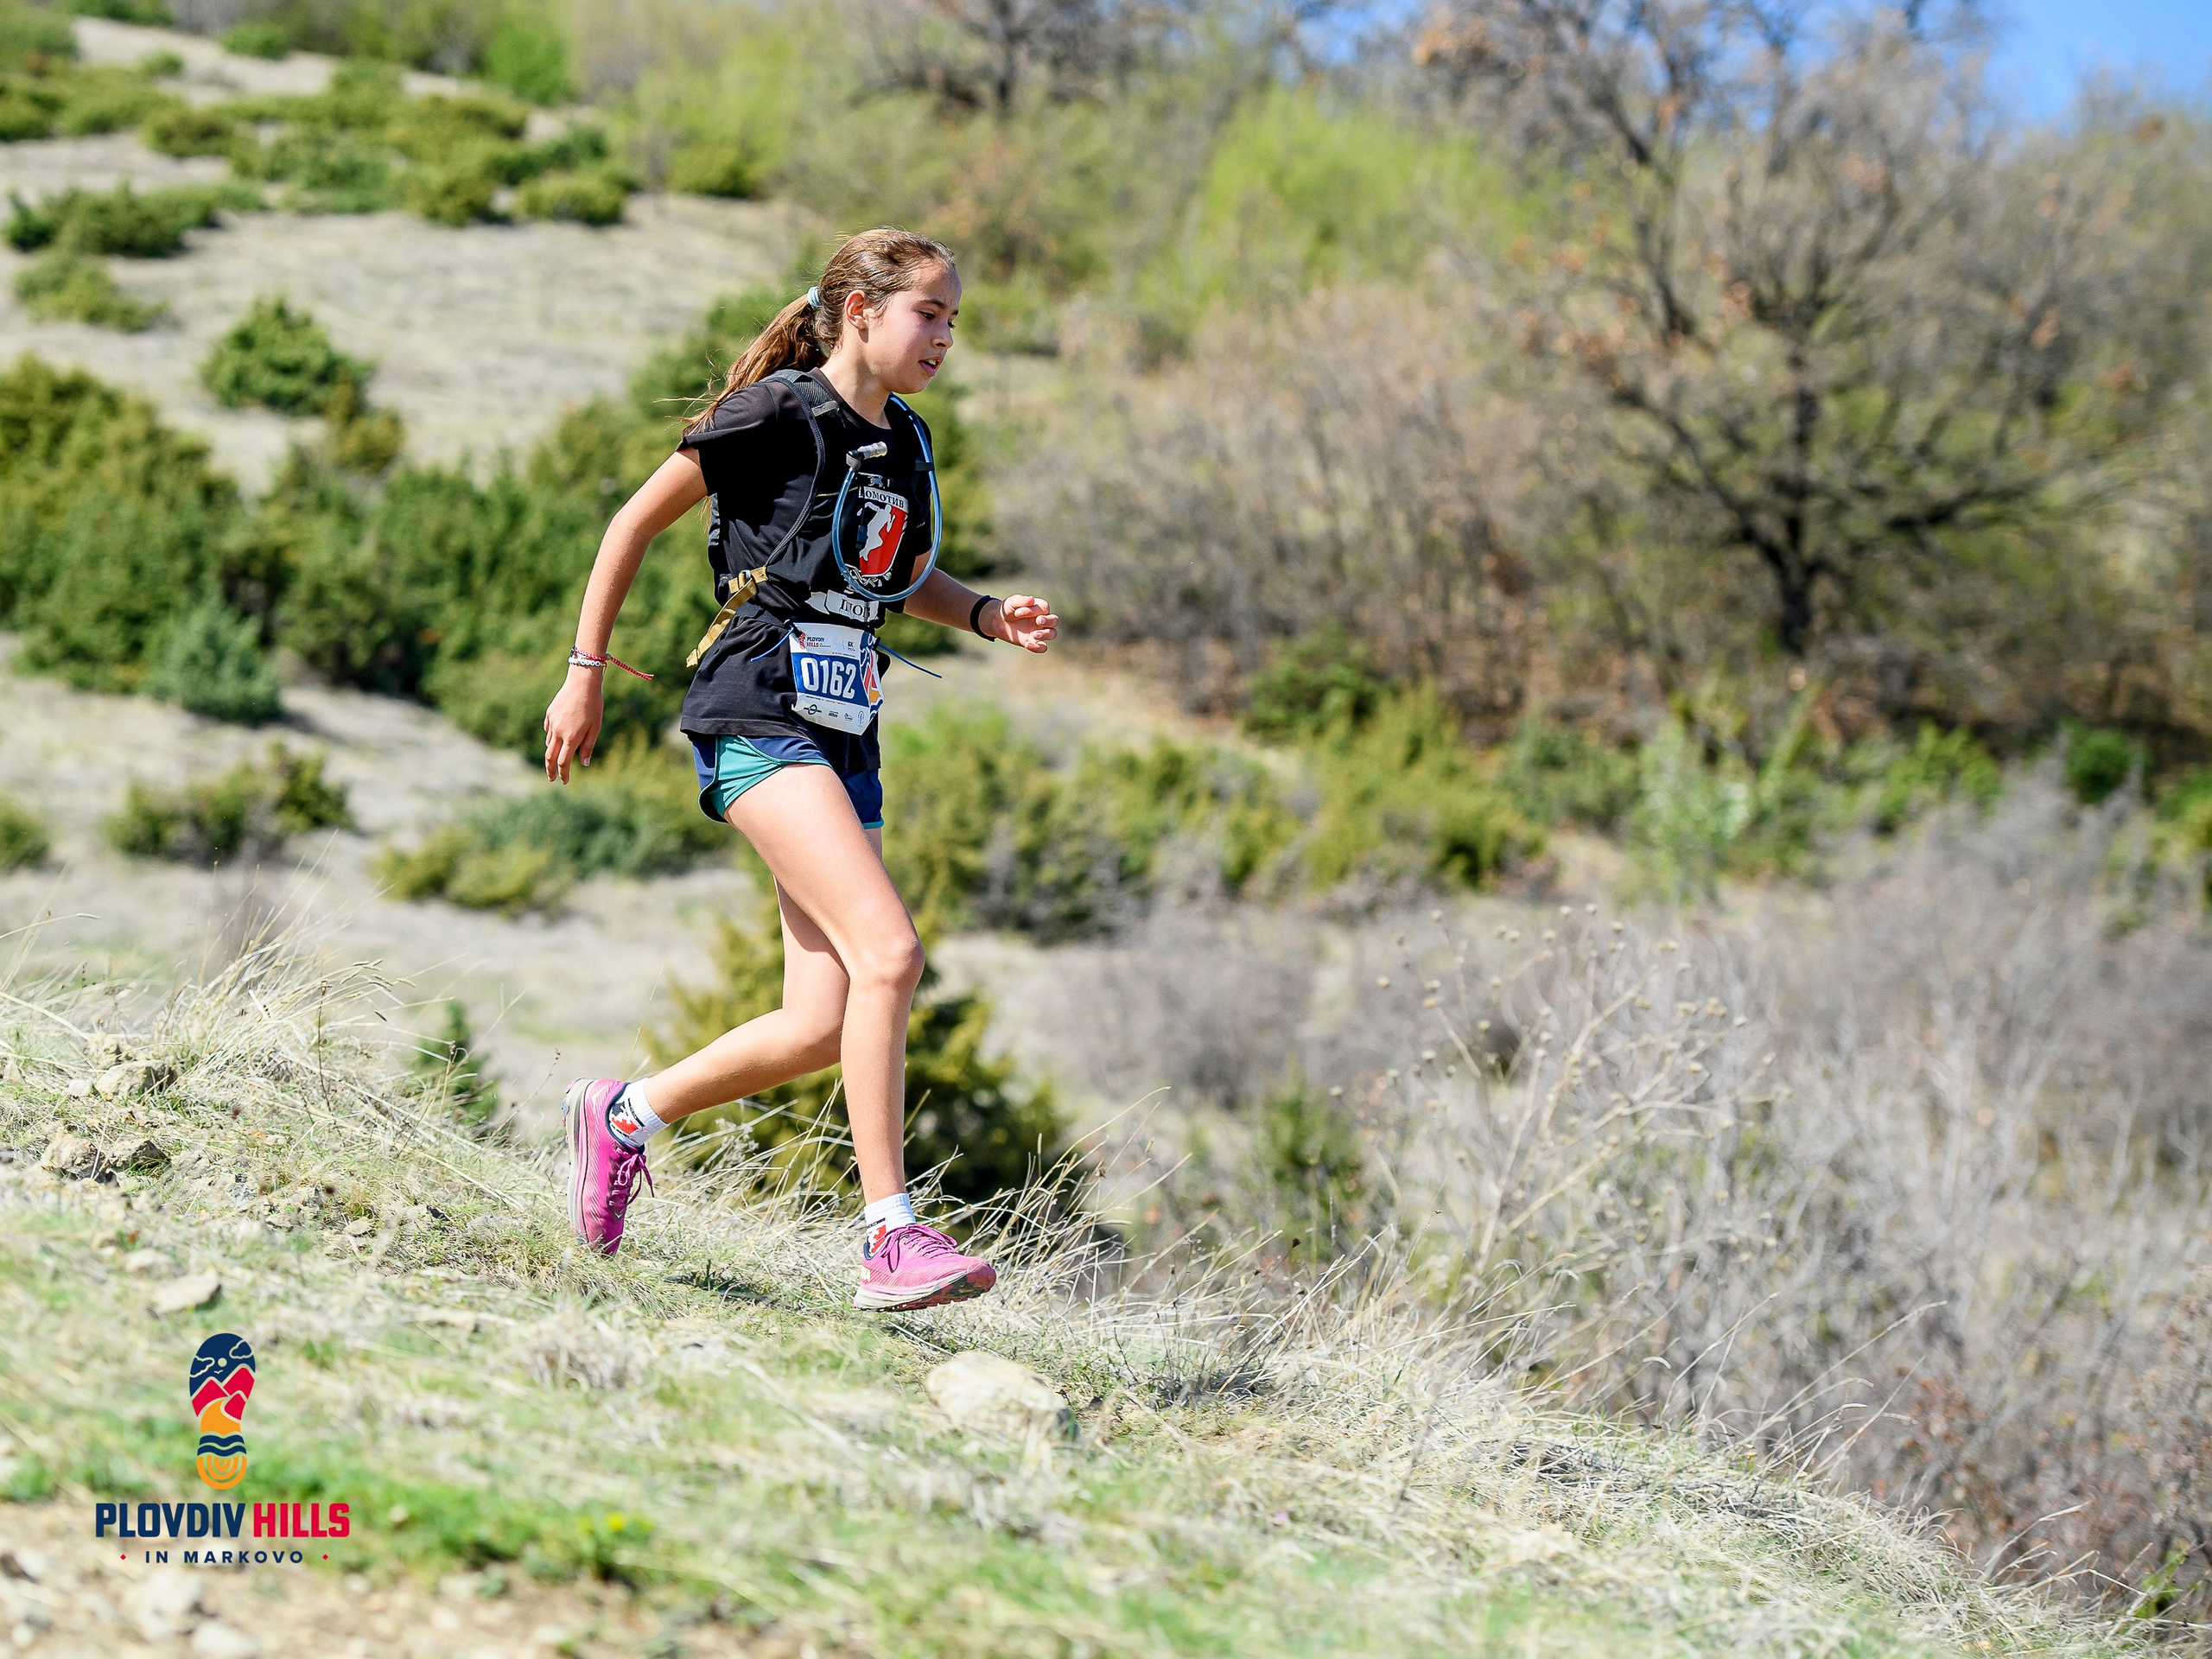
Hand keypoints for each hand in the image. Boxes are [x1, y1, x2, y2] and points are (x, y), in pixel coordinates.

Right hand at [544, 668, 603, 782]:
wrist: (582, 682)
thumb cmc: (593, 705)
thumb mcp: (595, 727)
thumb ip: (588, 746)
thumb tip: (584, 764)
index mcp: (571, 737)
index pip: (563, 762)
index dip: (563, 774)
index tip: (564, 782)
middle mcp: (558, 732)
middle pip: (550, 756)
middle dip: (550, 770)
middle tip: (551, 779)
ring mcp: (552, 722)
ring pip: (549, 742)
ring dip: (553, 752)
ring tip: (558, 757)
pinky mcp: (549, 714)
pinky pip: (548, 730)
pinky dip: (552, 737)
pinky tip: (557, 737)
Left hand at [993, 594, 1057, 653]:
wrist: (999, 621)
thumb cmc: (1008, 609)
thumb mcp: (1012, 602)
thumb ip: (1021, 600)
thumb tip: (1031, 600)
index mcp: (1039, 608)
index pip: (1044, 608)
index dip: (1034, 610)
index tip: (1017, 613)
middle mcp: (1042, 619)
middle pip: (1055, 621)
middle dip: (1048, 621)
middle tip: (1038, 621)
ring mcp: (1039, 631)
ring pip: (1052, 634)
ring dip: (1046, 634)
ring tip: (1034, 635)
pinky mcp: (1033, 642)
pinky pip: (1042, 647)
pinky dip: (1038, 647)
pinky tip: (1027, 644)